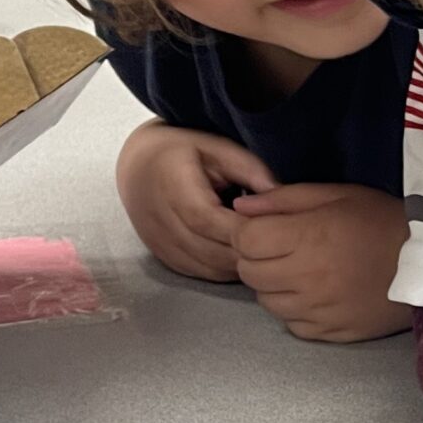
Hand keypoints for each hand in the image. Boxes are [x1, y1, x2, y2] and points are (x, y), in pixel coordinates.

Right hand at [114, 122, 274, 281]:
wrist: (140, 168)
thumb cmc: (186, 153)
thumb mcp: (219, 148)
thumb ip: (251, 170)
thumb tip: (282, 196)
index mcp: (172, 185)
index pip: (208, 219)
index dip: (243, 229)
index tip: (274, 227)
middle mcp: (160, 220)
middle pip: (211, 250)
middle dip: (248, 250)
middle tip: (278, 244)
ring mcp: (159, 244)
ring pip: (209, 268)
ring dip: (240, 264)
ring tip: (264, 250)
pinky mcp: (165, 259)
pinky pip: (202, 274)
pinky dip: (226, 269)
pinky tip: (243, 256)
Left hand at [228, 183, 412, 341]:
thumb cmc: (384, 221)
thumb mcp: (336, 195)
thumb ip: (283, 200)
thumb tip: (240, 207)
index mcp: (307, 237)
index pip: (244, 239)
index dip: (248, 231)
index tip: (264, 227)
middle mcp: (308, 277)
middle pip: (249, 272)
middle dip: (256, 257)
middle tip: (280, 248)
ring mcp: (319, 309)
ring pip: (267, 301)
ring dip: (274, 285)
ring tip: (300, 271)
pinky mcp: (333, 332)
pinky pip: (292, 325)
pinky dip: (295, 310)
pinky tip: (315, 294)